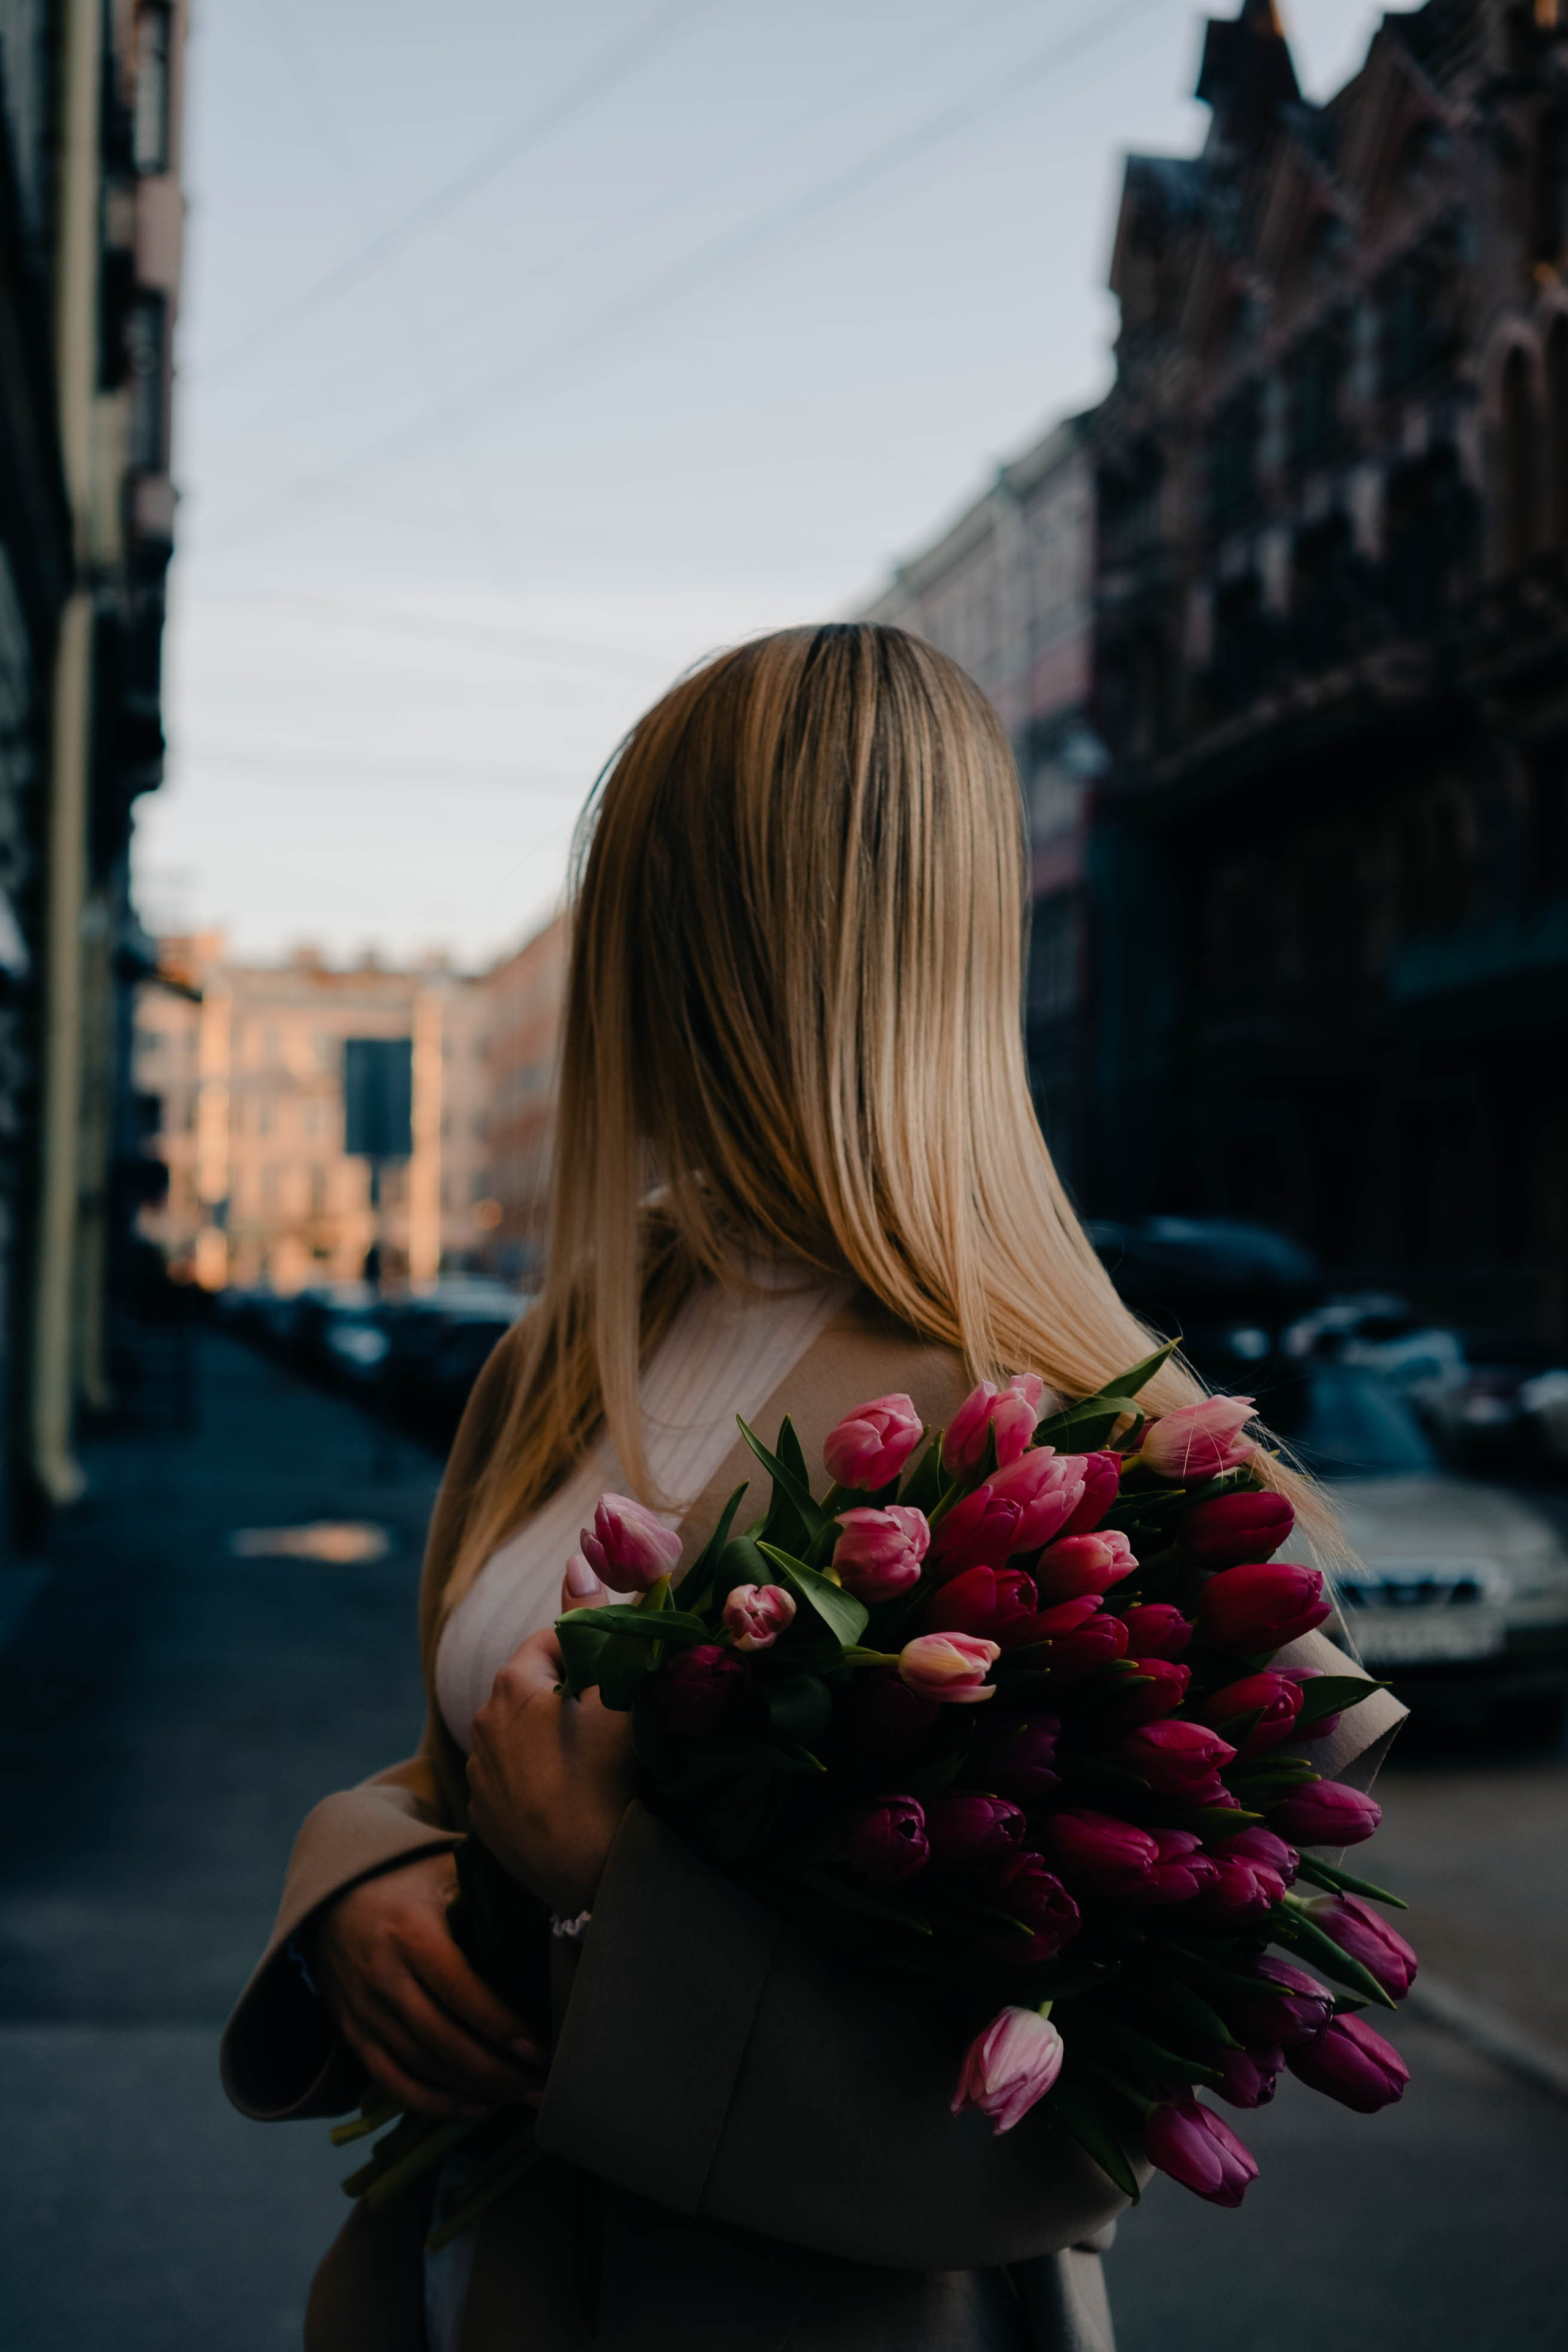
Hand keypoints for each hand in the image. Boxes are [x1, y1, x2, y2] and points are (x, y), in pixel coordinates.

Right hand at [306, 1850, 545, 2117]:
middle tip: (540, 2088)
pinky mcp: (354, 2033)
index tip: (538, 2050)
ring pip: (422, 2065)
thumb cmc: (404, 1881)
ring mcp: (365, 2010)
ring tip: (518, 2097)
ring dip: (473, 2089)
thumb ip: (489, 1888)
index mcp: (410, 1932)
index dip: (499, 2025)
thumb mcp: (442, 1871)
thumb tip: (553, 1907)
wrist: (330, 1899)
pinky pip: (392, 2080)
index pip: (459, 1990)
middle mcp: (383, 1976)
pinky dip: (432, 2103)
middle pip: (443, 2040)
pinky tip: (472, 2107)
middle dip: (496, 2072)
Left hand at [466, 1556, 634, 1916]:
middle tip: (615, 1722)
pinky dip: (540, 1781)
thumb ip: (597, 1621)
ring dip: (553, 1738)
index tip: (623, 1676)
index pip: (556, 1639)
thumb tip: (576, 1554)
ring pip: (523, 1736)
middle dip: (572, 1694)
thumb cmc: (610, 1773)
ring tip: (595, 1765)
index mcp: (511, 1685)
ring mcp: (481, 1778)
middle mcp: (482, 1724)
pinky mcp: (485, 1822)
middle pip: (536, 1688)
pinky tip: (572, 1798)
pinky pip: (515, 1782)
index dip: (595, 1651)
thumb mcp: (615, 1689)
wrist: (595, 1878)